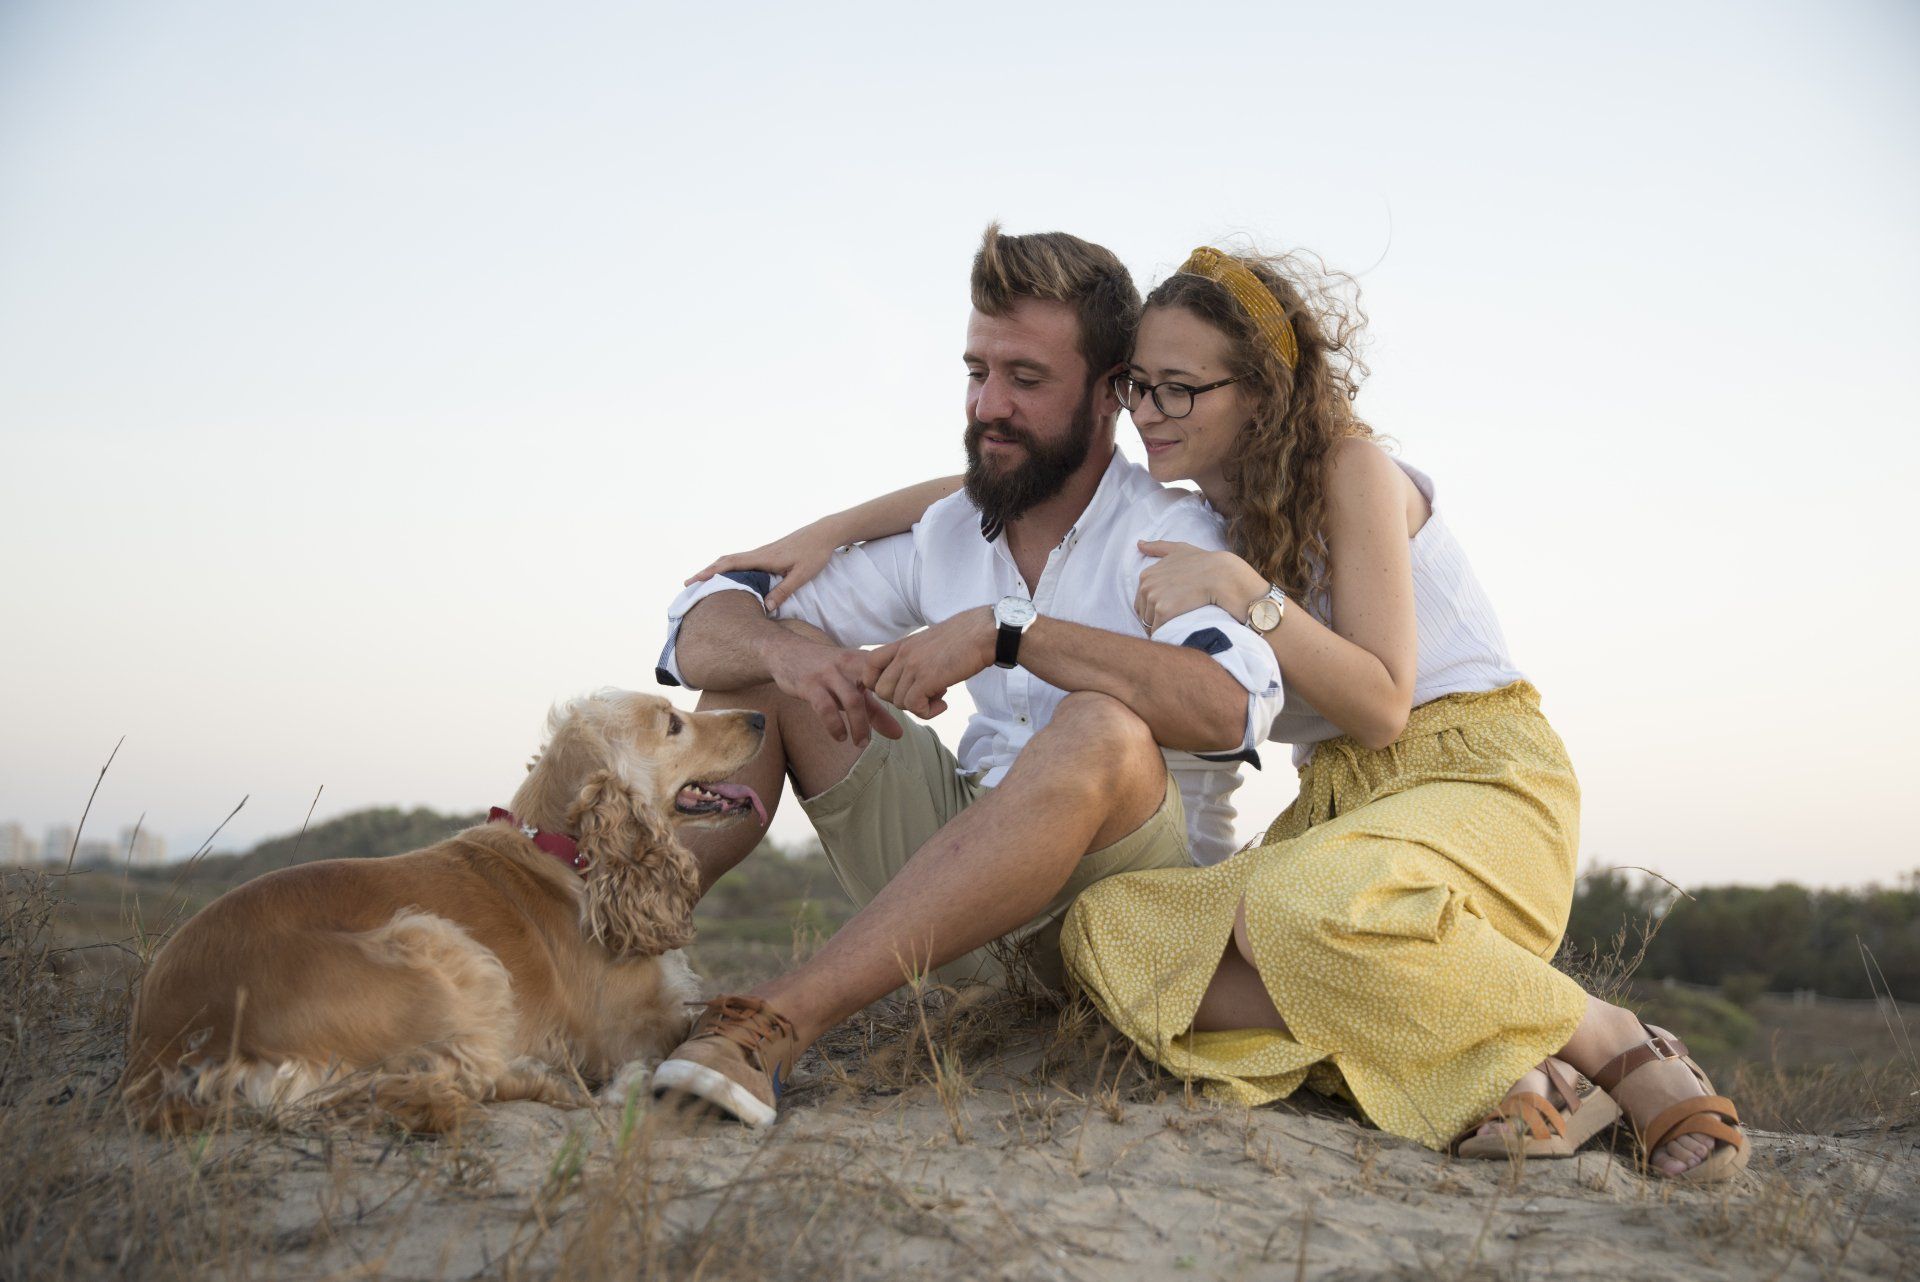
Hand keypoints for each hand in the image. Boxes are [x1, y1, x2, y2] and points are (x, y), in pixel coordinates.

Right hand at [685, 519, 847, 611]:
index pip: (730, 565)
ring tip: (702, 582)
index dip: (710, 573)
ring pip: (733, 560)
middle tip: (688, 584)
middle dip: (706, 572)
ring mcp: (762, 553)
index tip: (694, 581)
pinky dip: (729, 568)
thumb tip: (764, 607)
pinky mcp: (767, 554)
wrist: (824, 533)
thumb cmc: (814, 554)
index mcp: (763, 558)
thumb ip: (784, 590)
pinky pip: (742, 561)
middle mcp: (759, 553)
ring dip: (716, 569)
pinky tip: (729, 577)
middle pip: (725, 561)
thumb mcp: (801, 575)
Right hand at [764, 635, 902, 747]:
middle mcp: (849, 664)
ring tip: (861, 743)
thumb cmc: (826, 671)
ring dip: (859, 725)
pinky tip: (840, 737)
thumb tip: (899, 734)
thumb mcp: (852, 686)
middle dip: (886, 712)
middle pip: (876, 687)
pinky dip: (835, 725)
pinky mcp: (810, 685)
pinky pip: (825, 707)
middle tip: (890, 736)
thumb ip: (876, 709)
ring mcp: (829, 674)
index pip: (891, 675)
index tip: (906, 712)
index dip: (903, 693)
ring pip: (852, 700)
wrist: (785, 652)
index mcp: (863, 661)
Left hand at [861, 607, 994, 719]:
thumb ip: (915, 657)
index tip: (900, 687)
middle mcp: (903, 654)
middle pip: (881, 691)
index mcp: (903, 644)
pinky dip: (928, 712)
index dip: (878, 683)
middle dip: (901, 699)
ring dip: (918, 706)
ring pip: (897, 702)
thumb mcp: (930, 643)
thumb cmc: (966, 637)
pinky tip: (944, 704)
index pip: (868, 665)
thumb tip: (913, 680)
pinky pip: (914, 707)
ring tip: (939, 695)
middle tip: (924, 694)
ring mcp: (913, 666)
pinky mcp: (927, 678)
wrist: (985, 632)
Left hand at [1135, 540, 1267, 632]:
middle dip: (1155, 620)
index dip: (1155, 609)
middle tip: (1176, 620)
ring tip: (1178, 627)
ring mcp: (1154, 598)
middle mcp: (1146, 586)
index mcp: (1146, 575)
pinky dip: (1166, 635)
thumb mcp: (1179, 550)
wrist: (1222, 576)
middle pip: (1144, 614)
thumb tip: (1139, 544)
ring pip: (1150, 624)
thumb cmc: (1204, 562)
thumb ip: (1158, 547)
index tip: (1171, 610)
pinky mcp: (1163, 611)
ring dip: (1161, 629)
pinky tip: (1177, 633)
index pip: (1142, 601)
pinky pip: (1158, 631)